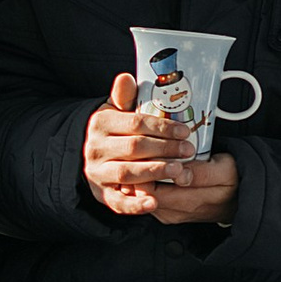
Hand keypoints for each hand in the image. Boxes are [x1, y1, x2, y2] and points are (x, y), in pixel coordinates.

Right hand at [81, 71, 239, 225]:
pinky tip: (154, 202)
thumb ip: (125, 97)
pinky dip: (136, 204)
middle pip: (134, 148)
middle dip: (165, 149)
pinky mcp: (103, 195)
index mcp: (101, 123)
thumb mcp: (116, 111)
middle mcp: (96, 149)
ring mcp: (98, 173)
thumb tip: (125, 77)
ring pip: (128, 173)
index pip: (135, 123)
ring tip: (179, 171)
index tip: (184, 131)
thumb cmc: (113, 133)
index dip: (162, 127)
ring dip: (156, 172)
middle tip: (188, 150)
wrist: (92, 158)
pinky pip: (119, 202)